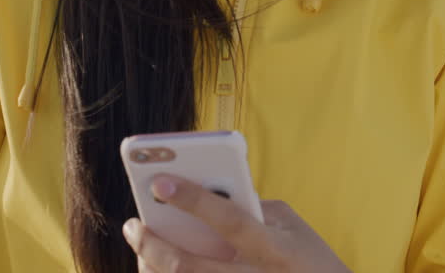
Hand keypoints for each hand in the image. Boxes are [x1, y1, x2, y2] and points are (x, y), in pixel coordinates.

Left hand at [122, 174, 350, 271]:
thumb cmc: (310, 259)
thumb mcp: (292, 226)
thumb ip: (252, 208)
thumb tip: (205, 196)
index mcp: (273, 249)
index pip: (228, 220)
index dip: (193, 200)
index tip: (159, 181)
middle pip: (190, 266)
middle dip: (153, 245)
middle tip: (134, 225)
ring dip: (152, 267)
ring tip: (141, 247)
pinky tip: (156, 268)